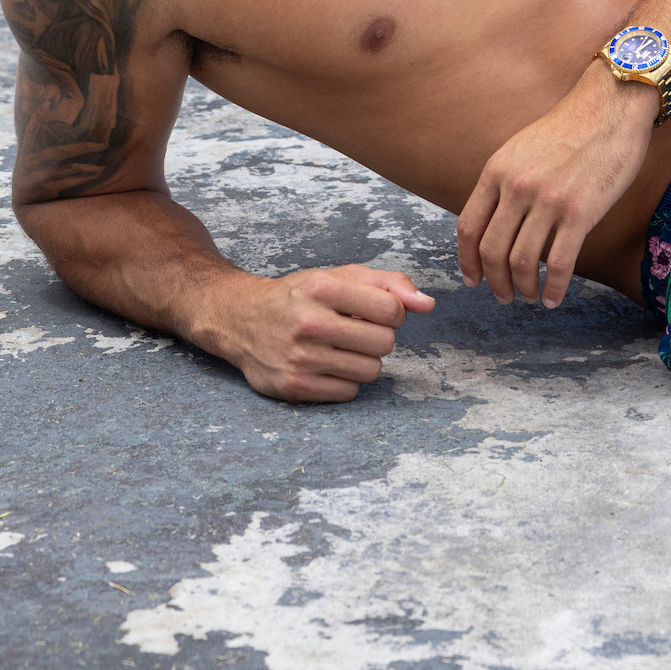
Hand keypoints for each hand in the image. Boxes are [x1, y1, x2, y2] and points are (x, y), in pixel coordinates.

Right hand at [218, 263, 434, 401]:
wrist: (242, 319)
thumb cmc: (300, 295)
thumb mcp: (340, 276)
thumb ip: (389, 283)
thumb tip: (428, 304)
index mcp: (323, 287)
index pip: (392, 310)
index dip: (392, 312)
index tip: (375, 311)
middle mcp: (310, 322)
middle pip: (384, 344)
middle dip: (378, 337)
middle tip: (355, 330)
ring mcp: (301, 358)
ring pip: (370, 371)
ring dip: (363, 361)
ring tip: (340, 347)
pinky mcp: (295, 387)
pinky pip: (349, 393)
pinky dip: (346, 380)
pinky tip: (327, 364)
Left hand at [457, 64, 654, 309]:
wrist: (610, 105)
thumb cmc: (570, 128)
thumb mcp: (521, 147)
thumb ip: (505, 182)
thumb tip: (495, 222)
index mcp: (498, 170)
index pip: (468, 226)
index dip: (467, 260)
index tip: (473, 279)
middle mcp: (517, 187)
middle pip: (491, 251)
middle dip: (495, 282)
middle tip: (504, 296)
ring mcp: (548, 200)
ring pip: (522, 262)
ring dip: (524, 289)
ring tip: (530, 297)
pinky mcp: (580, 212)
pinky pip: (560, 264)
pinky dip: (553, 288)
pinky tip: (554, 297)